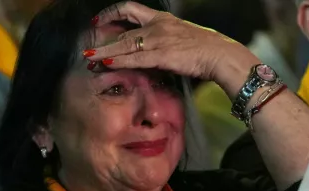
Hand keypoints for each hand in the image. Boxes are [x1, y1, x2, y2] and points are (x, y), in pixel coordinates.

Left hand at [84, 1, 259, 93]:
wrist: (220, 54)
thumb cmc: (206, 50)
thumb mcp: (182, 38)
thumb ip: (166, 41)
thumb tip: (155, 51)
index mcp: (163, 19)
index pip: (131, 9)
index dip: (112, 13)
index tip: (99, 20)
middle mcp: (157, 26)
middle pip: (123, 28)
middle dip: (103, 37)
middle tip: (88, 47)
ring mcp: (158, 40)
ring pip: (124, 44)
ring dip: (104, 52)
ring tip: (89, 59)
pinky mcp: (161, 55)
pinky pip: (134, 58)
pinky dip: (118, 60)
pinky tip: (106, 62)